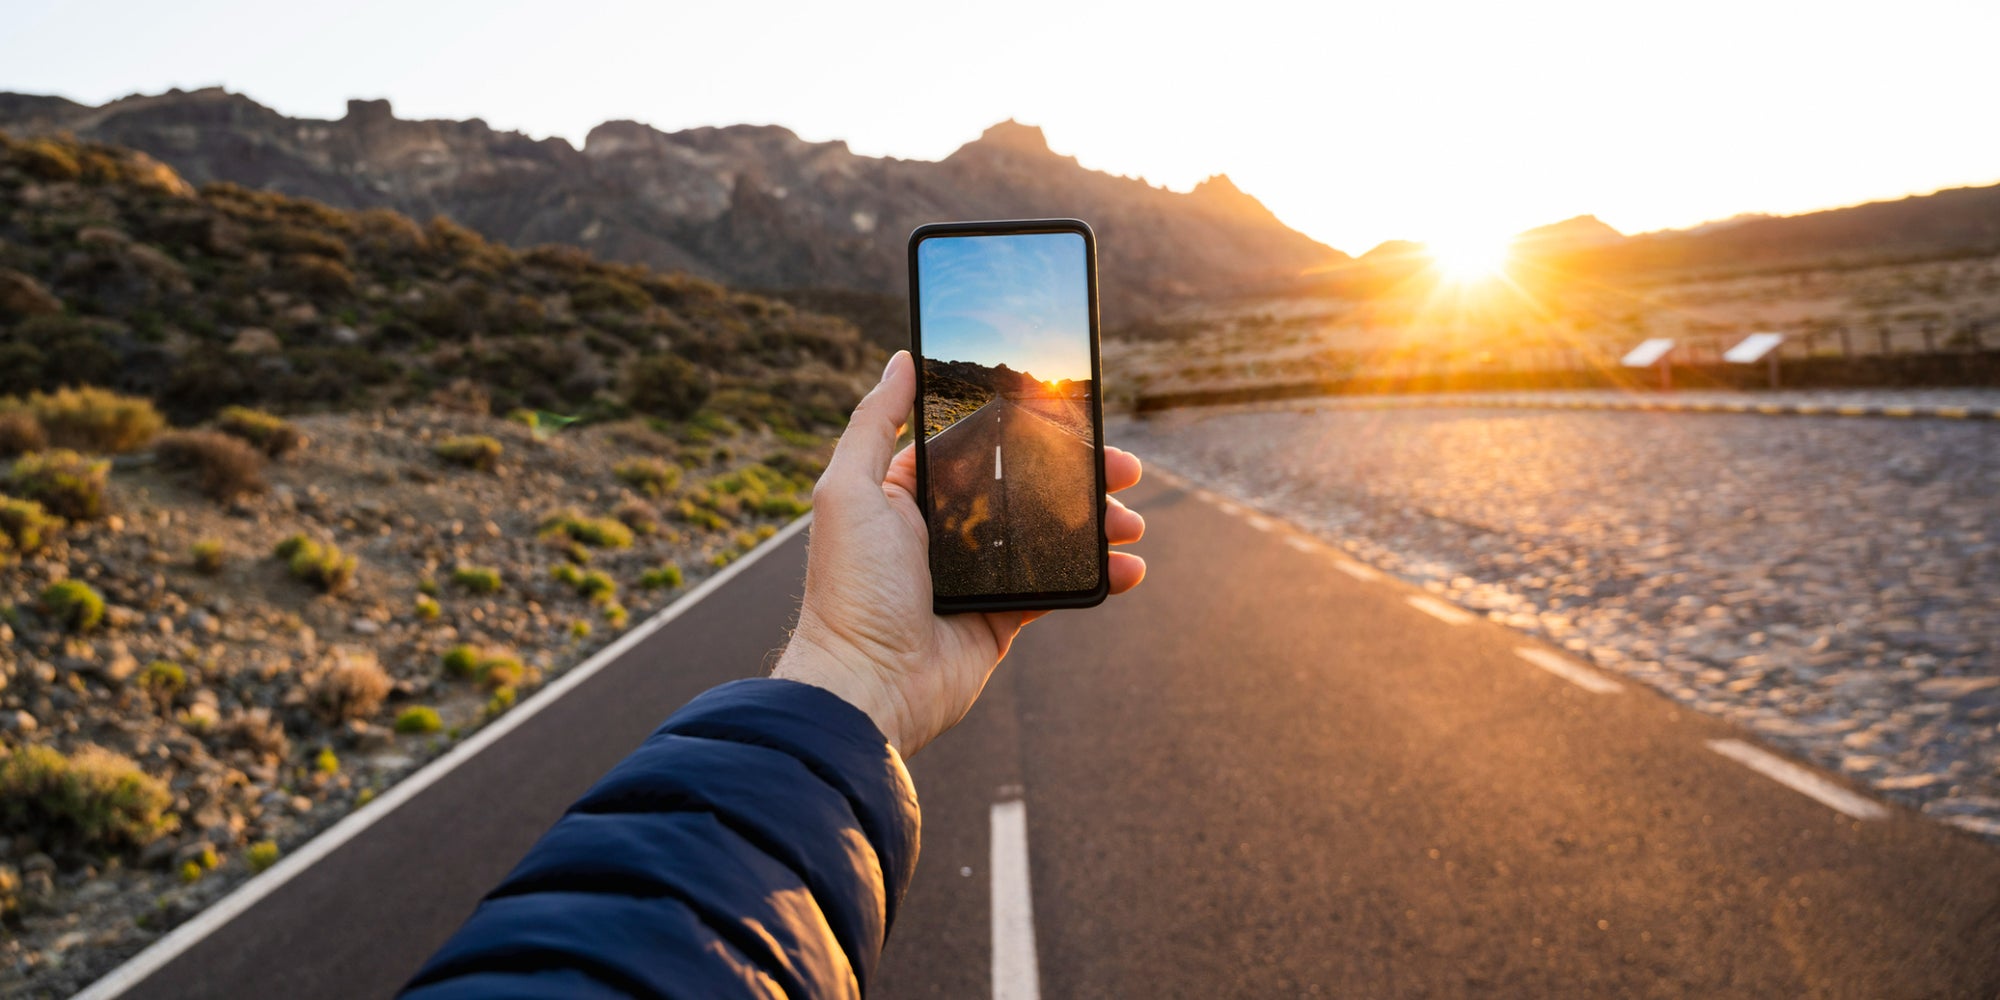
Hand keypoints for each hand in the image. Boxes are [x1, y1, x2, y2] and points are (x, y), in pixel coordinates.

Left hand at [772, 350, 1146, 756]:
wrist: (867, 685)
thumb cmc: (850, 588)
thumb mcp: (848, 489)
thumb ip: (876, 422)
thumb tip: (901, 358)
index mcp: (911, 495)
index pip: (983, 448)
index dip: (1029, 432)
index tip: (1077, 418)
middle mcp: (946, 531)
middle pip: (1028, 488)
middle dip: (1080, 477)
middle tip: (1124, 470)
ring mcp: (977, 576)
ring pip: (1051, 535)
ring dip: (1098, 524)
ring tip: (1132, 521)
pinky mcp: (1001, 618)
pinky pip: (1057, 588)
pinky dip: (1098, 576)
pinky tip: (1127, 566)